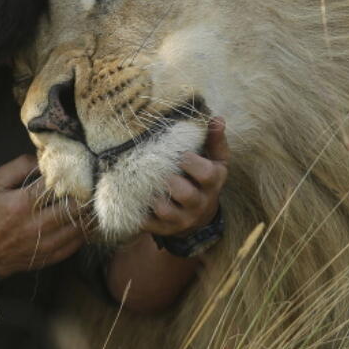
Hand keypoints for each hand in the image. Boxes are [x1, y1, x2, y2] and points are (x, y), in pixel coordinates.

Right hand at [0, 154, 84, 279]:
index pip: (56, 184)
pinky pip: (78, 242)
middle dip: (84, 192)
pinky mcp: (53, 255)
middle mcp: (37, 224)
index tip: (76, 167)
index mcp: (22, 203)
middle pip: (74, 205)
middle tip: (90, 183)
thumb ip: (19, 166)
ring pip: (80, 224)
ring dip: (88, 210)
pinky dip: (85, 229)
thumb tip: (44, 158)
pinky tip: (85, 219)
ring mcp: (47, 242)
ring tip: (91, 200)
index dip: (69, 174)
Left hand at [141, 117, 229, 238]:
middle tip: (158, 168)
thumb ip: (215, 140)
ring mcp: (181, 219)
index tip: (180, 153)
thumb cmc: (203, 180)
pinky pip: (145, 222)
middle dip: (170, 179)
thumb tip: (217, 119)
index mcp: (212, 184)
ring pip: (163, 209)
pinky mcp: (163, 229)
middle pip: (185, 193)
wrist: (199, 218)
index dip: (191, 162)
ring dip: (151, 194)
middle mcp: (199, 204)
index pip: (206, 174)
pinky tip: (131, 197)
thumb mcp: (215, 161)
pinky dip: (136, 210)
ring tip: (144, 182)